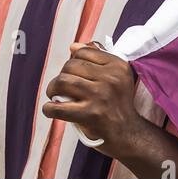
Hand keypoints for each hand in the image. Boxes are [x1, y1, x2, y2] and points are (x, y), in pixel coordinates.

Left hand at [41, 42, 147, 157]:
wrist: (127, 132)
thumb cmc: (118, 104)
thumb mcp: (116, 76)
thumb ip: (97, 59)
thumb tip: (73, 46)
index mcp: (118, 66)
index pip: (84, 52)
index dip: (74, 61)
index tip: (73, 72)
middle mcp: (110, 78)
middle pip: (71, 65)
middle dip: (62, 75)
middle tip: (62, 86)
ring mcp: (100, 96)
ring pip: (63, 81)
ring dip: (52, 88)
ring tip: (54, 95)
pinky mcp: (90, 114)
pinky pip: (59, 107)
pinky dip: (49, 108)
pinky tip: (51, 108)